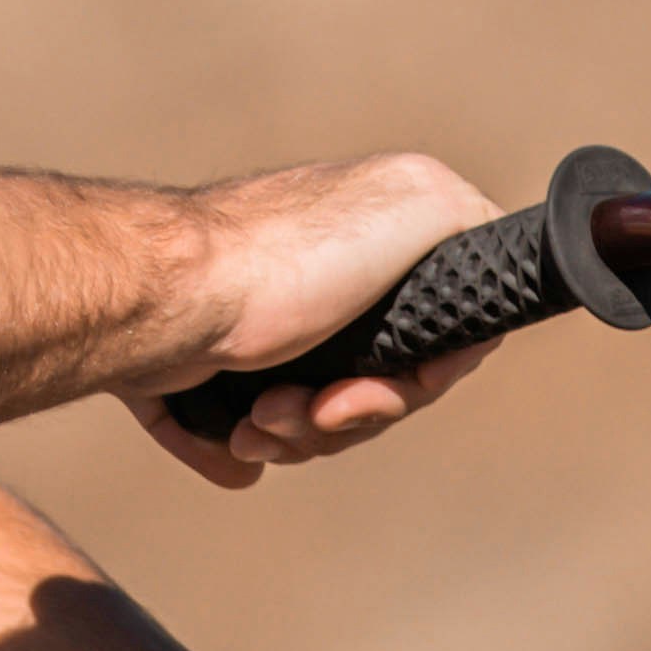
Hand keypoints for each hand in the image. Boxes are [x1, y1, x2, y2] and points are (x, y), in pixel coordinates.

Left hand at [137, 151, 511, 489]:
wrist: (161, 299)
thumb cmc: (285, 260)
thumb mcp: (418, 203)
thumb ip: (474, 221)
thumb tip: (489, 261)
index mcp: (372, 244)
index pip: (432, 342)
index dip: (418, 381)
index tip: (390, 385)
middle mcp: (317, 280)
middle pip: (369, 389)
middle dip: (346, 416)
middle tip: (310, 407)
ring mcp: (256, 326)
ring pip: (305, 419)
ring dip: (292, 435)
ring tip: (255, 419)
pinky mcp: (195, 365)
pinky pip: (228, 432)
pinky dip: (229, 448)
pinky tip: (225, 442)